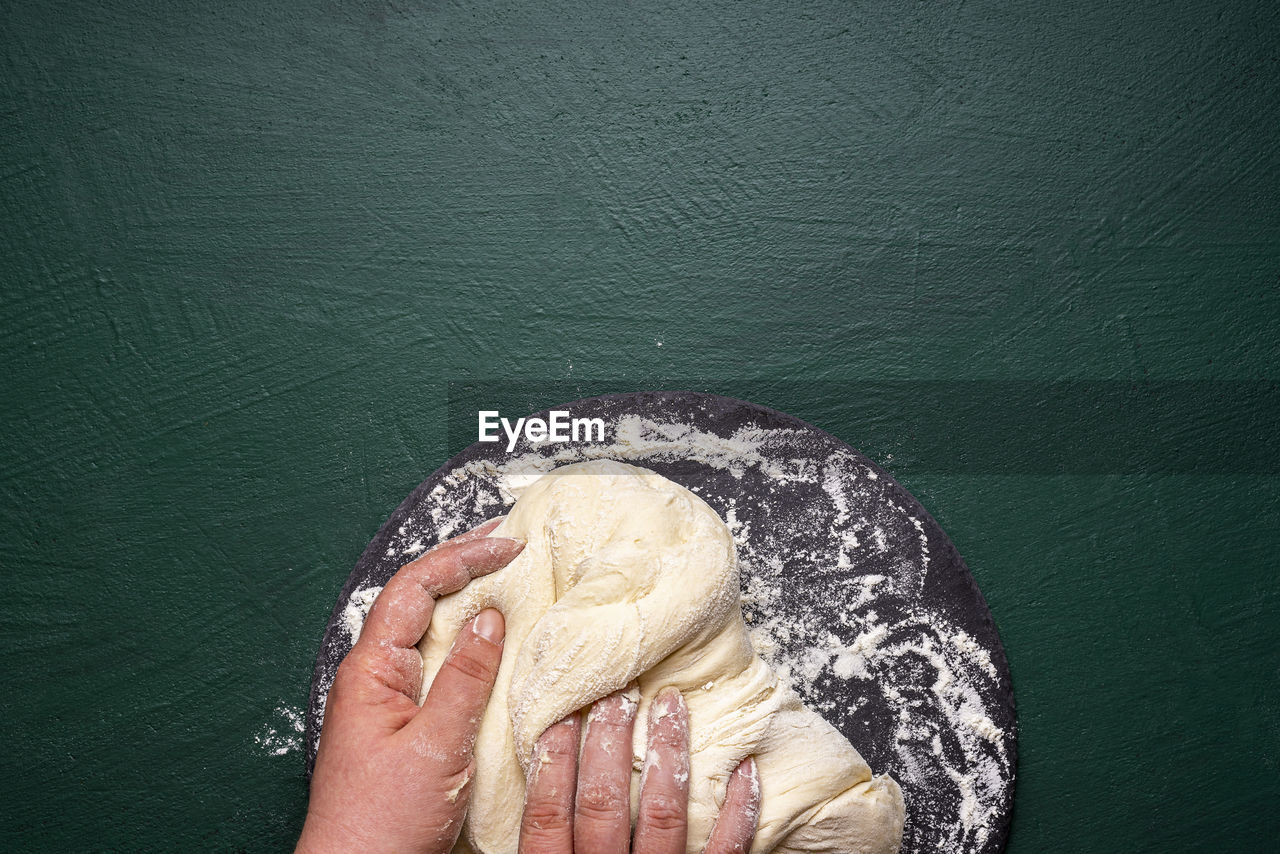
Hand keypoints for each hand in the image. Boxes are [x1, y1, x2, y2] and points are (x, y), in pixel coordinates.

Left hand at [296, 517, 523, 853]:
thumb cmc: (380, 823)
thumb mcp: (435, 745)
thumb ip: (466, 678)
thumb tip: (490, 618)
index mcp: (371, 670)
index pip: (414, 588)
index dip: (462, 558)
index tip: (509, 545)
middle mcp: (375, 677)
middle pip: (419, 600)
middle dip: (464, 566)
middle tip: (510, 544)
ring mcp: (388, 700)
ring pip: (430, 633)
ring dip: (468, 603)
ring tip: (508, 580)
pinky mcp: (404, 725)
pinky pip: (439, 668)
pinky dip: (470, 646)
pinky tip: (496, 646)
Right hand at [519, 686, 761, 853]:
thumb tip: (533, 810)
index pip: (548, 813)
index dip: (554, 758)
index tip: (564, 710)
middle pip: (602, 805)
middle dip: (609, 742)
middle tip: (618, 690)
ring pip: (661, 817)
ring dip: (667, 757)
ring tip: (672, 707)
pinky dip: (739, 812)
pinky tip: (747, 771)